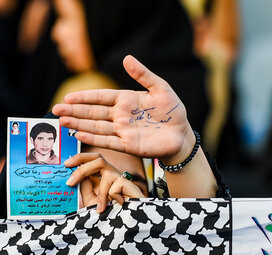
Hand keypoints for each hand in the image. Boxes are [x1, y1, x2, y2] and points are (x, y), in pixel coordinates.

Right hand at [52, 55, 195, 164]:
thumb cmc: (173, 111)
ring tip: (63, 121)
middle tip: (56, 110)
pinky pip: (109, 141)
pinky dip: (95, 139)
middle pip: (94, 112)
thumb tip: (127, 58)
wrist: (182, 135)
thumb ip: (143, 75)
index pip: (101, 97)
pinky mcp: (129, 145)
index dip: (84, 97)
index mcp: (126, 100)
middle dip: (75, 111)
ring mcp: (123, 131)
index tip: (68, 97)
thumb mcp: (161, 89)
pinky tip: (80, 135)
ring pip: (97, 127)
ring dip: (80, 124)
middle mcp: (121, 115)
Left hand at [65, 153, 143, 212]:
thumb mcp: (92, 201)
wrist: (126, 226)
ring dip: (98, 188)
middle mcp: (111, 175)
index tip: (65, 165)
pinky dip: (109, 197)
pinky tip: (117, 206)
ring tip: (99, 208)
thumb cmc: (110, 216)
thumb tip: (75, 174)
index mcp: (102, 179)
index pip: (91, 162)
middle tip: (68, 165)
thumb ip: (85, 187)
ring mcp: (120, 178)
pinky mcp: (128, 183)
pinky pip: (112, 184)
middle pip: (97, 157)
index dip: (79, 159)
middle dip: (81, 158)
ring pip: (102, 166)